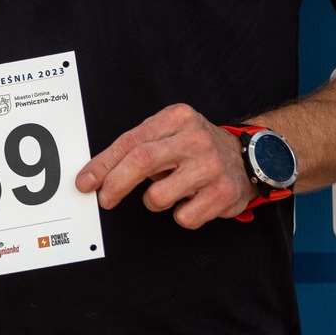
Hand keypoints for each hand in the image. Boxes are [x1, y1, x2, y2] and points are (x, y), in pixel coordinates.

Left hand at [74, 103, 254, 229]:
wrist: (250, 158)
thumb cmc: (196, 148)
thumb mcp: (170, 133)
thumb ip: (138, 147)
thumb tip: (97, 174)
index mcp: (177, 118)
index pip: (130, 141)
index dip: (103, 164)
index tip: (85, 181)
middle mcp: (195, 138)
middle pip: (141, 162)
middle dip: (115, 184)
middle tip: (105, 199)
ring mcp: (211, 166)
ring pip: (158, 196)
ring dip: (154, 201)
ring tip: (170, 191)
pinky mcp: (224, 193)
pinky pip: (183, 217)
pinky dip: (181, 214)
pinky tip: (193, 200)